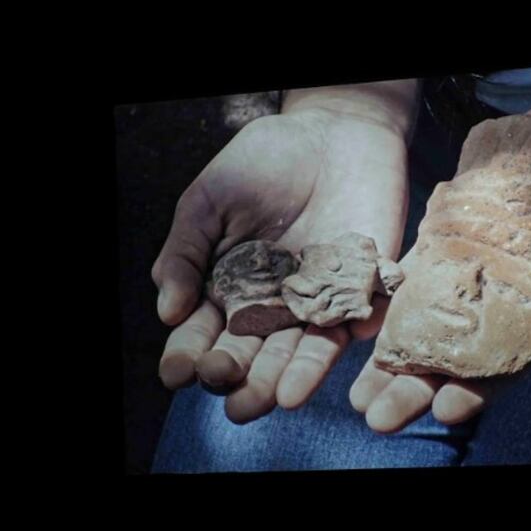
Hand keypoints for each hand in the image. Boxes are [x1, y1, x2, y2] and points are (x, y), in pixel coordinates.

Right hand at [152, 100, 409, 423]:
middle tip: (228, 393)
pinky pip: (353, 324)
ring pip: (302, 349)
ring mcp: (319, 301)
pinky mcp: (362, 290)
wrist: (336, 131)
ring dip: (288, 376)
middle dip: (240, 376)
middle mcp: (273, 305)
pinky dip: (339, 344)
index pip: (205, 331)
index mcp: (229, 288)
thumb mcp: (209, 201)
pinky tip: (321, 363)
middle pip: (253, 352)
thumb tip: (168, 310)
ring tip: (275, 399)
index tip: (178, 372)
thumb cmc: (265, 162)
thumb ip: (185, 252)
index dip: (190, 352)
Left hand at [348, 101, 530, 432]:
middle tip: (374, 413)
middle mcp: (512, 300)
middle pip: (457, 354)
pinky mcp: (463, 228)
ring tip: (357, 385)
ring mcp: (484, 264)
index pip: (511, 366)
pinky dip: (396, 290)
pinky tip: (363, 313)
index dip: (480, 390)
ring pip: (430, 316)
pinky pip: (423, 262)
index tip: (448, 408)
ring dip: (393, 351)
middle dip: (417, 385)